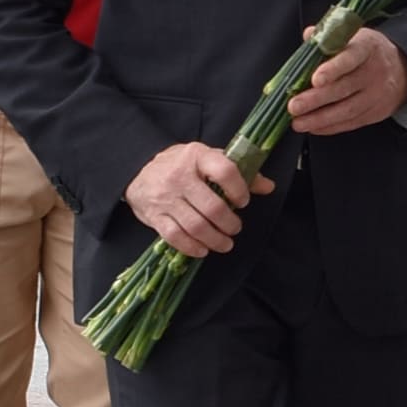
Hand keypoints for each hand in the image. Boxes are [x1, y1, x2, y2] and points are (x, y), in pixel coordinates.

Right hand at [132, 139, 262, 256]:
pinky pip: (175, 237)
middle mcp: (179, 175)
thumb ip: (238, 171)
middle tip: (236, 228)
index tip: (243, 201)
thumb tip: (268, 186)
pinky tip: (203, 250)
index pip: (224, 171)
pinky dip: (192, 247)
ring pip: (196, 226)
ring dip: (215, 240)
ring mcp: (165, 197)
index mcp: (197, 156)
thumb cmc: (181, 165)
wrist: (138, 172)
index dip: (239, 189)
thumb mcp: (208, 160)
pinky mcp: (154, 216)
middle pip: (212, 207)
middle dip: (229, 224)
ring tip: (225, 243)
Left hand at [289, 26, 406, 136]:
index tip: (315, 79)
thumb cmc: (369, 52)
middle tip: (293, 106)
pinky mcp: (376, 112)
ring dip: (319, 118)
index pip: (350, 58)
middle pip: (344, 88)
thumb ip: (329, 36)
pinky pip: (351, 122)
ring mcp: (376, 94)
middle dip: (316, 99)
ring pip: (347, 110)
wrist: (404, 69)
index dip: (333, 69)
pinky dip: (330, 127)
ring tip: (298, 122)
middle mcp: (374, 71)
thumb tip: (309, 35)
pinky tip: (314, 127)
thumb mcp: (354, 35)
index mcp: (367, 47)